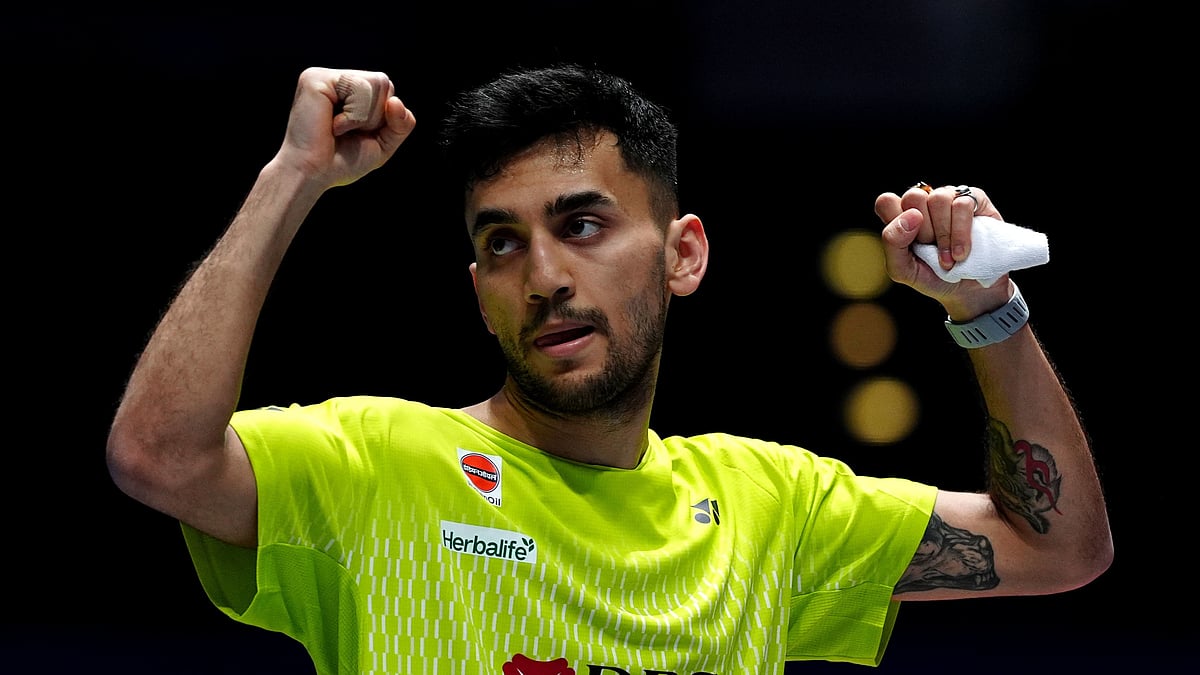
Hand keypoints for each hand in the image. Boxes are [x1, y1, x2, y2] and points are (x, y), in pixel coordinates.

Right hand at [272, 67, 416, 189]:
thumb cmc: (342, 162)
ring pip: (374, 84)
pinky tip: (332, 125)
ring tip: (338, 128)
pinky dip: (353, 115)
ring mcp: (324, 76)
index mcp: (349, 90)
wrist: (313, 174)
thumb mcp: (383, 143)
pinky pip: (358, 87)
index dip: (383, 117)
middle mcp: (336, 79)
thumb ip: (401, 124)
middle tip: (347, 132)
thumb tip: (396, 101)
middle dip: (375, 116)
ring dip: (364, 116)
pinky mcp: (315, 78)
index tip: (357, 133)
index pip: (386, 88)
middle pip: (383, 82)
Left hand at [875, 183, 1011, 318]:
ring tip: (949, 258)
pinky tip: (961, 253)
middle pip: (913, 196)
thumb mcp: (903, 270)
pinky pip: (963, 204)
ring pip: (938, 198)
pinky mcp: (973, 199)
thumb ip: (893, 243)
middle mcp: (923, 203)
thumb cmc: (933, 277)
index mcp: (901, 217)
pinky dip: (961, 234)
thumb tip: (912, 215)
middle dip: (923, 230)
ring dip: (944, 235)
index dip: (895, 219)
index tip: (908, 242)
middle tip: (930, 248)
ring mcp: (948, 198)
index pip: (886, 201)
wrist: (969, 290)